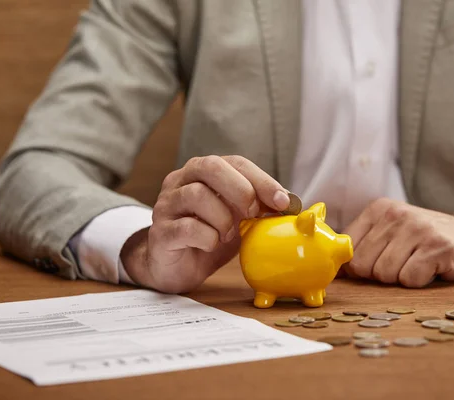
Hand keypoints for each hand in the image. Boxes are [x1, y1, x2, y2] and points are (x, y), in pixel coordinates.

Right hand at [121, 155, 289, 292]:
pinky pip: (185, 228)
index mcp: (203, 172)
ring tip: (229, 235)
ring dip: (223, 218)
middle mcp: (180, 181)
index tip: (283, 201)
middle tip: (253, 213)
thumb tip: (292, 202)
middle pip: (209, 166)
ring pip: (196, 195)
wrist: (175, 267)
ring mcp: (167, 205)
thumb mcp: (238, 219)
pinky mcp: (161, 233)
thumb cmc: (208, 236)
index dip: (262, 179)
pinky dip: (207, 237)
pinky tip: (212, 245)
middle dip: (240, 189)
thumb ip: (259, 207)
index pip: (235, 162)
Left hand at [342, 198, 453, 286]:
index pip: (347, 249)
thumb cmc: (427, 240)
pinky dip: (419, 282)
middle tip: (403, 264)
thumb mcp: (392, 232)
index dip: (358, 266)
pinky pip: (409, 280)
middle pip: (362, 266)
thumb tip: (333, 270)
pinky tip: (432, 268)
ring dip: (401, 278)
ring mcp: (417, 229)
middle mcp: (395, 215)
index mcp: (378, 210)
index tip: (375, 265)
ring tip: (417, 264)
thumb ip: (363, 246)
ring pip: (384, 274)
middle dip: (380, 274)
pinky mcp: (437, 248)